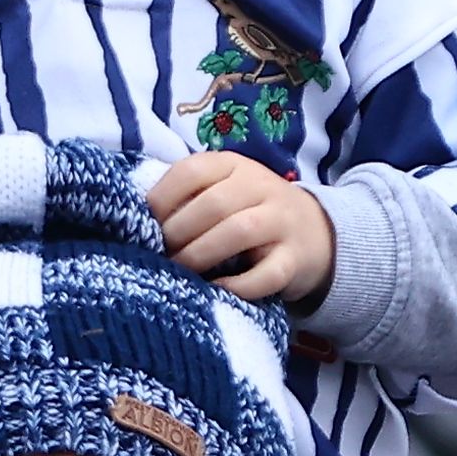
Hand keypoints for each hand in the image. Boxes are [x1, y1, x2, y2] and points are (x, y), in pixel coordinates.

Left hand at [150, 152, 335, 302]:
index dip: (162, 198)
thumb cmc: (251, 212)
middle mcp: (260, 187)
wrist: (317, 233)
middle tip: (159, 253)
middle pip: (213, 204)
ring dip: (200, 254)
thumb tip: (139, 220)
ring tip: (179, 270)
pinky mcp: (295, 260)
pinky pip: (266, 274)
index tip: (144, 223)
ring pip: (239, 232)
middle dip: (177, 232)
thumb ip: (189, 197)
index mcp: (234, 166)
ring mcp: (282, 222)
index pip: (192, 171)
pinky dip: (237, 286)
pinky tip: (215, 289)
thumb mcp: (224, 190)